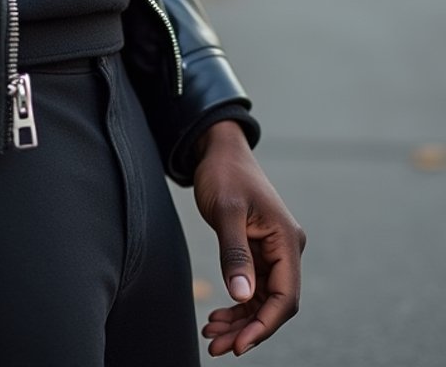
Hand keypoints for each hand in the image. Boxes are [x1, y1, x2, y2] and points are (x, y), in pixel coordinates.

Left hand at [193, 121, 305, 356]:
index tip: (238, 345)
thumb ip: (235, 253)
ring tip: (211, 335)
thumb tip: (242, 297)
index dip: (264, 326)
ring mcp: (274, 253)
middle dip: (246, 328)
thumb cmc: (224, 174)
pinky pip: (253, 288)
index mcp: (286, 241)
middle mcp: (286, 250)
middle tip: (215, 346)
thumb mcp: (226, 211)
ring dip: (239, 321)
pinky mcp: (259, 252)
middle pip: (274, 304)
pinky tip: (217, 317)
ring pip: (262, 300)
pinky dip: (237, 305)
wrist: (219, 150)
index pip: (286, 297)